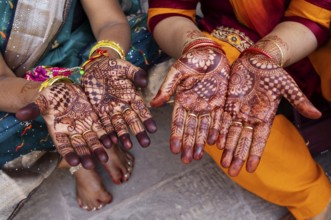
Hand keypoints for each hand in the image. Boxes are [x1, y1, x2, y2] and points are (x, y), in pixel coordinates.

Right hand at [16, 82, 111, 168]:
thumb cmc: (51, 96)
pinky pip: (102, 129)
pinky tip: (113, 141)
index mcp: (59, 131)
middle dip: (85, 155)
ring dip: (98, 149)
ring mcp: (85, 126)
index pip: (63, 146)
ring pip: (93, 140)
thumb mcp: (42, 100)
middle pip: (80, 146)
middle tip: (92, 165)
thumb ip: (34, 108)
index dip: (69, 154)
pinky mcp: (95, 119)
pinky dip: (107, 135)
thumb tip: (19, 114)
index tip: (74, 162)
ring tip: (105, 158)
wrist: (66, 89)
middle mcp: (73, 132)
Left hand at [81, 56, 156, 148]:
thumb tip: (144, 81)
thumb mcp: (124, 67)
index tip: (153, 129)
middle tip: (145, 144)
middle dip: (138, 132)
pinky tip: (110, 142)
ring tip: (127, 146)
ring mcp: (111, 110)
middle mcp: (123, 106)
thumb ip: (134, 73)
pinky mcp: (99, 112)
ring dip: (123, 135)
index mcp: (132, 95)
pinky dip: (107, 133)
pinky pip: (103, 124)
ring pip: (118, 125)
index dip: (147, 119)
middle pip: (132, 120)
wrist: (93, 67)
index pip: (141, 109)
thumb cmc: (111, 66)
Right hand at [150, 38, 229, 162]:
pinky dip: (218, 131)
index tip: (174, 149)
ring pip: (205, 128)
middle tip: (186, 160)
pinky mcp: (221, 102)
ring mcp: (208, 105)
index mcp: (182, 100)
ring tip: (198, 157)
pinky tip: (216, 143)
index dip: (176, 136)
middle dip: (189, 145)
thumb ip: (166, 88)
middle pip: (191, 129)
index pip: (178, 122)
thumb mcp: (176, 72)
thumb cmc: (190, 59)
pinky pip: (220, 119)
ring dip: (202, 143)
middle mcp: (195, 106)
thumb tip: (152, 104)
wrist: (209, 52)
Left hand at [218, 52, 320, 175]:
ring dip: (227, 148)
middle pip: (244, 141)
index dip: (255, 154)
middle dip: (238, 156)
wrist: (256, 59)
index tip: (251, 168)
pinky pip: (222, 120)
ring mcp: (238, 111)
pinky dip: (219, 131)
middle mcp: (250, 117)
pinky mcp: (227, 103)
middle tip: (232, 172)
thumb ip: (298, 101)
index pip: (260, 140)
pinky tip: (215, 143)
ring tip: (223, 164)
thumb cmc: (272, 72)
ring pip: (231, 134)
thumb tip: (317, 114)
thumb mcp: (287, 85)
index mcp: (265, 117)